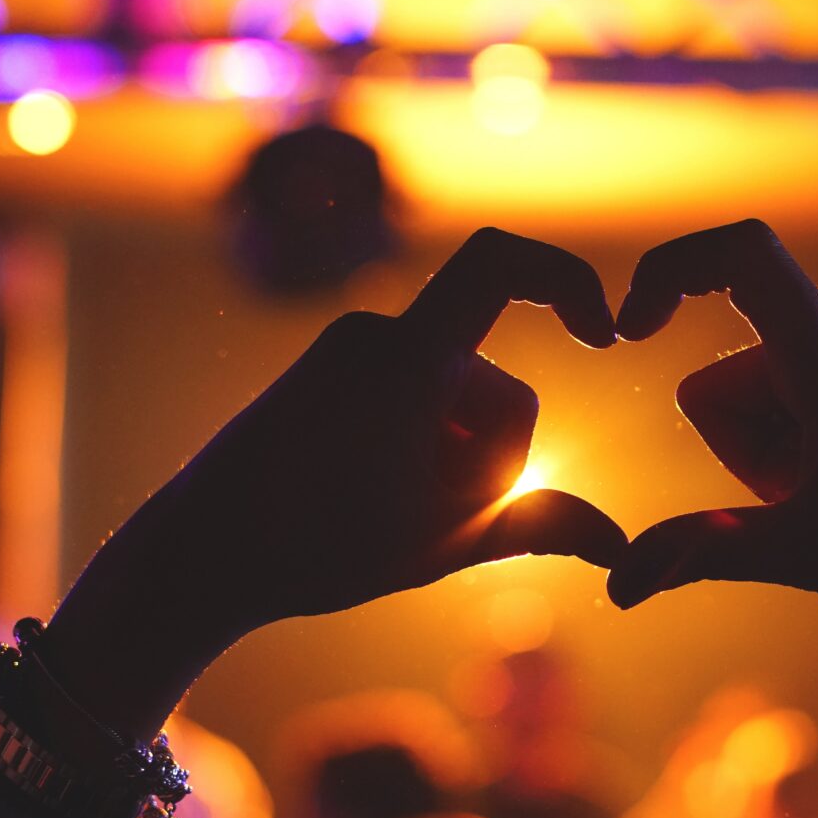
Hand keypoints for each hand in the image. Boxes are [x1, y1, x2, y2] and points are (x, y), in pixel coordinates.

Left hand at [45, 229, 627, 734]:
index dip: (566, 281)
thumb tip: (622, 546)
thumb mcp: (440, 542)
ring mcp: (346, 353)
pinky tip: (378, 501)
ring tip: (397, 521)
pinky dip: (419, 446)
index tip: (603, 334)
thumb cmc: (313, 547)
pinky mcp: (326, 373)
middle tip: (442, 526)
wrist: (196, 553)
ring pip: (451, 399)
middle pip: (491, 386)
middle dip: (492, 458)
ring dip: (452, 459)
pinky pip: (410, 398)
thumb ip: (536, 525)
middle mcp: (376, 336)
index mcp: (408, 359)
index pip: (500, 264)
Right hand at [606, 220, 817, 641]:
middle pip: (728, 376)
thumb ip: (701, 552)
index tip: (628, 327)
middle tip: (806, 503)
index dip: (671, 267)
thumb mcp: (802, 555)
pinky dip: (795, 459)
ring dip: (769, 461)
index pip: (744, 255)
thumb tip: (615, 584)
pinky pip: (795, 412)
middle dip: (739, 448)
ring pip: (758, 401)